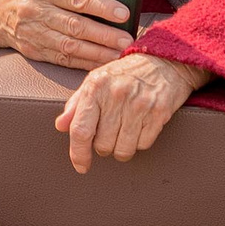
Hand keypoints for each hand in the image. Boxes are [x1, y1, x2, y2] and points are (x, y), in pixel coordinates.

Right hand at [0, 0, 133, 69]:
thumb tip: (111, 3)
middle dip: (104, 35)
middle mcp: (37, 11)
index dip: (102, 7)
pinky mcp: (32, 51)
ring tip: (118, 55)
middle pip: (75, 26)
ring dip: (96, 53)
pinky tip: (99, 65)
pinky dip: (82, 63)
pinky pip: (61, 59)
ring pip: (69, 46)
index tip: (123, 13)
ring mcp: (33, 33)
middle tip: (126, 41)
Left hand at [55, 52, 208, 173]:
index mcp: (96, 87)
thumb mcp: (96, 81)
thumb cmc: (126, 73)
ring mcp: (140, 104)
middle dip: (104, 146)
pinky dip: (140, 141)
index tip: (81, 165)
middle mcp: (117, 95)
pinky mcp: (160, 112)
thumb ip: (76, 104)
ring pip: (123, 149)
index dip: (78, 153)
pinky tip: (141, 126)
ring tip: (124, 133)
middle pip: (103, 145)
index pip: (81, 130)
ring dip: (122, 148)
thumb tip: (61, 126)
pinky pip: (144, 144)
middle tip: (110, 134)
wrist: (164, 60)